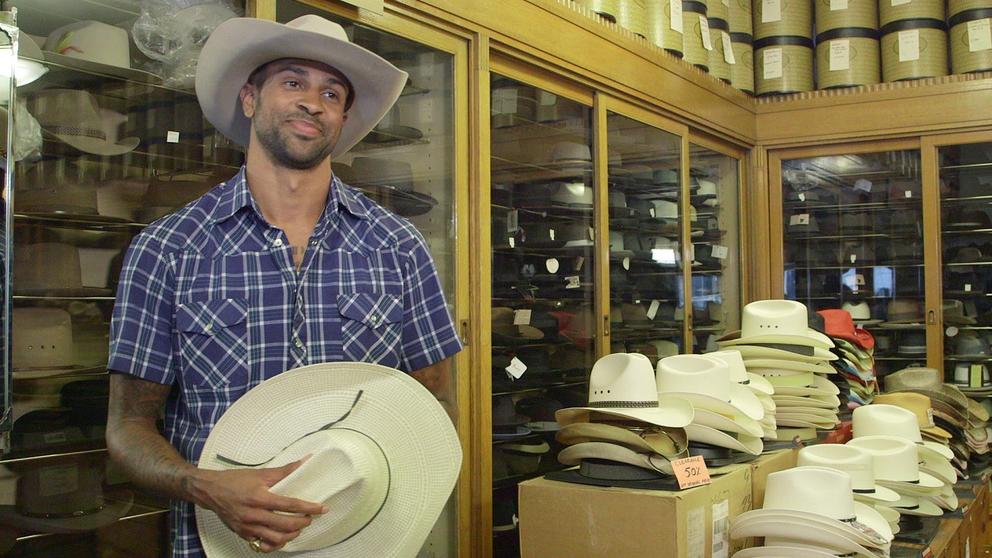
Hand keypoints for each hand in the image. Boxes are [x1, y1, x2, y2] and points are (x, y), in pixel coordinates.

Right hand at [193, 459, 325, 551]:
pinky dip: (276, 543)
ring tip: (298, 528)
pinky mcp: (243, 534)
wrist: (210, 491)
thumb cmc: (234, 480)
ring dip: (291, 535)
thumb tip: (304, 461)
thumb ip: (285, 470)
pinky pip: (263, 544)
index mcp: (259, 497)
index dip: (309, 508)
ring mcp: (248, 527)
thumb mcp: (261, 473)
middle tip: (310, 517)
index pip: (290, 505)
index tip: (321, 508)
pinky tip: (282, 536)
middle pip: (286, 525)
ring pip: (276, 539)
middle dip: (303, 523)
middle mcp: (253, 515)